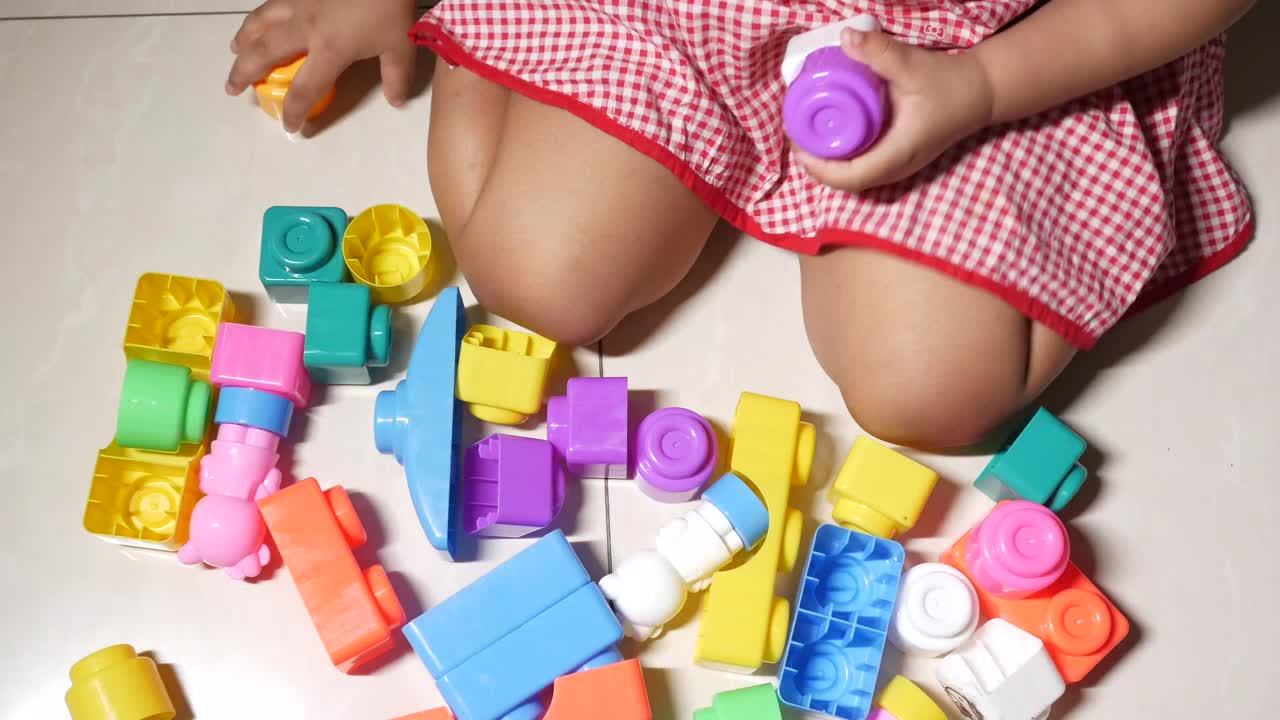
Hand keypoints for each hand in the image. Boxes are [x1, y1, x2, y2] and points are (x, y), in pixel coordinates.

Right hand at [226, 0, 418, 131]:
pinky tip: (260, 16)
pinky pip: (272, 0)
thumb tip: (395, 102)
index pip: (305, 90)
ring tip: (235, 49)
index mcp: (329, 49)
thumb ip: (396, 77)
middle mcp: (306, 27)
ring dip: (244, 38)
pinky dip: (260, 12)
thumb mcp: (401, 45)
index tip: (289, 125)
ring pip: (261, 21)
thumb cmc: (390, 5)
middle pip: (264, 53)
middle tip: (232, 87)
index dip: (294, 111)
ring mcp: (300, 1)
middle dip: (244, 73)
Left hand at [796, 28, 995, 191]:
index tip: (797, 143)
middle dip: (815, 163)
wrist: (981, 92)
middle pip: (844, 182)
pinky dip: (839, 155)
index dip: (818, 167)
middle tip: (794, 133)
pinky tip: (828, 135)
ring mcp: (897, 166)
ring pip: (852, 177)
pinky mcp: (896, 158)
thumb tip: (845, 39)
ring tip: (805, 134)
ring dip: (825, 161)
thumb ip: (880, 52)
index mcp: (897, 154)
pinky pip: (860, 166)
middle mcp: (895, 168)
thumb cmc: (950, 83)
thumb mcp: (913, 65)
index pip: (849, 178)